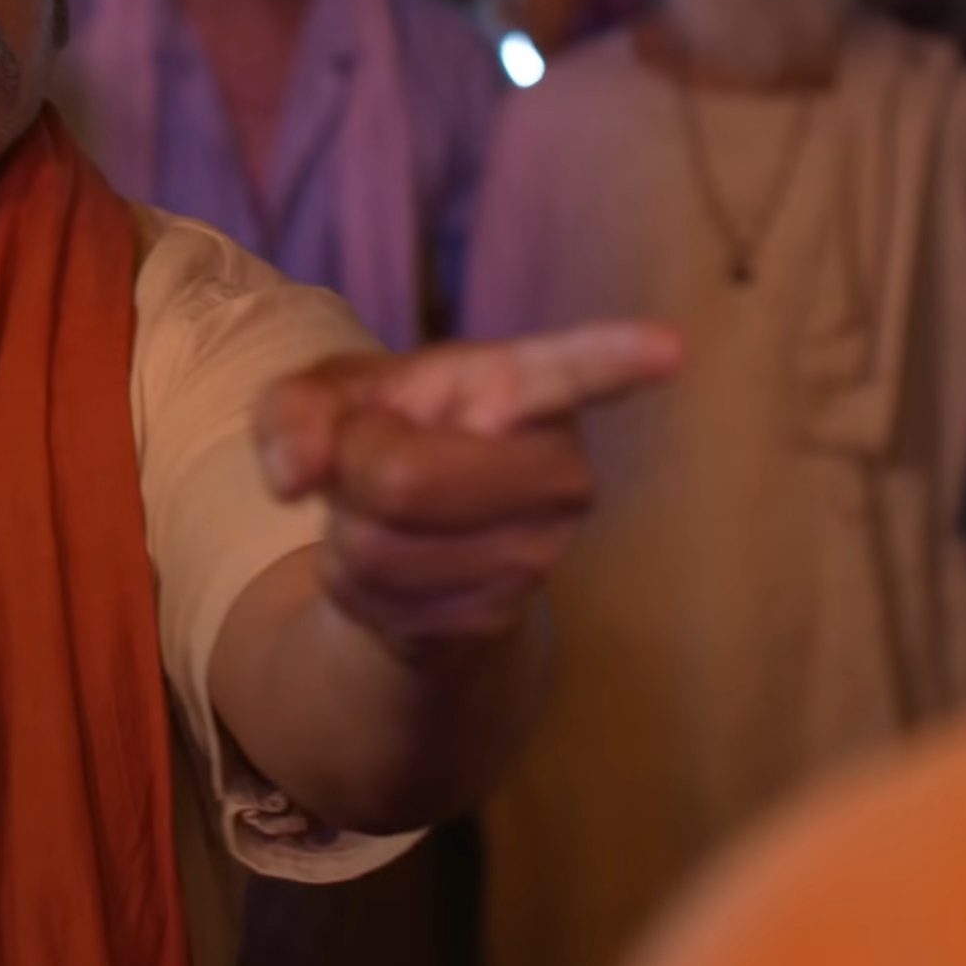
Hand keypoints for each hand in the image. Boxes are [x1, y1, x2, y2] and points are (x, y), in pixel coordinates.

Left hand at [254, 322, 680, 658]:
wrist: (406, 544)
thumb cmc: (383, 437)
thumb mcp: (331, 397)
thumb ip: (296, 408)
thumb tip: (297, 471)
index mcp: (521, 387)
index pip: (571, 371)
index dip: (614, 359)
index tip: (669, 347)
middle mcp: (554, 469)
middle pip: (401, 477)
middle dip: (351, 473)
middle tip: (377, 461)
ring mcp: (536, 552)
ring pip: (376, 547)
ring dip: (347, 535)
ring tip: (387, 517)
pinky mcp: (501, 618)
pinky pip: (379, 604)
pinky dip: (354, 587)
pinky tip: (395, 570)